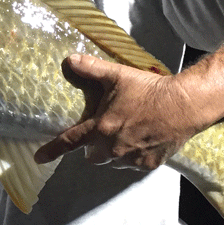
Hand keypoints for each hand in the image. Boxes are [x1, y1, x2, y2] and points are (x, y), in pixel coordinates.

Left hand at [34, 53, 200, 169]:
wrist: (184, 105)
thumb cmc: (148, 90)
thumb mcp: (117, 75)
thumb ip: (91, 69)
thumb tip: (69, 59)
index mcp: (100, 128)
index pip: (70, 141)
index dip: (52, 150)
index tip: (39, 158)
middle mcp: (113, 147)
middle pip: (93, 157)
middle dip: (94, 149)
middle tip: (104, 134)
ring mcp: (131, 158)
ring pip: (113, 162)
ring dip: (115, 153)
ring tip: (127, 135)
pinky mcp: (148, 164)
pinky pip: (134, 165)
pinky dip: (135, 156)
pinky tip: (144, 140)